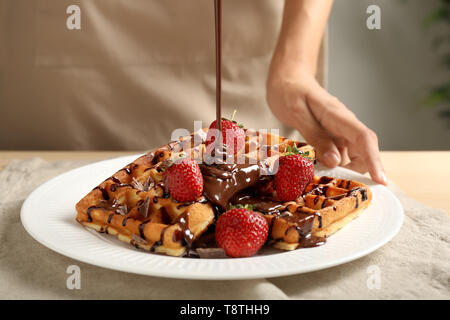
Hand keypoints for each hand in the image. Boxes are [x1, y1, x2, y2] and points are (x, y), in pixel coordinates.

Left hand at [267, 63, 386, 184]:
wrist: (286, 78)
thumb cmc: (289, 91)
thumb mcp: (297, 113)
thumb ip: (316, 136)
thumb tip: (334, 162)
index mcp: (338, 115)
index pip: (364, 138)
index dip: (374, 161)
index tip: (381, 181)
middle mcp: (343, 124)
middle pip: (363, 151)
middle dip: (358, 172)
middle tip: (340, 189)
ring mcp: (338, 131)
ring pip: (352, 156)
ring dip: (346, 172)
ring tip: (330, 186)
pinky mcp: (330, 136)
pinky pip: (338, 155)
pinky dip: (334, 167)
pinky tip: (321, 176)